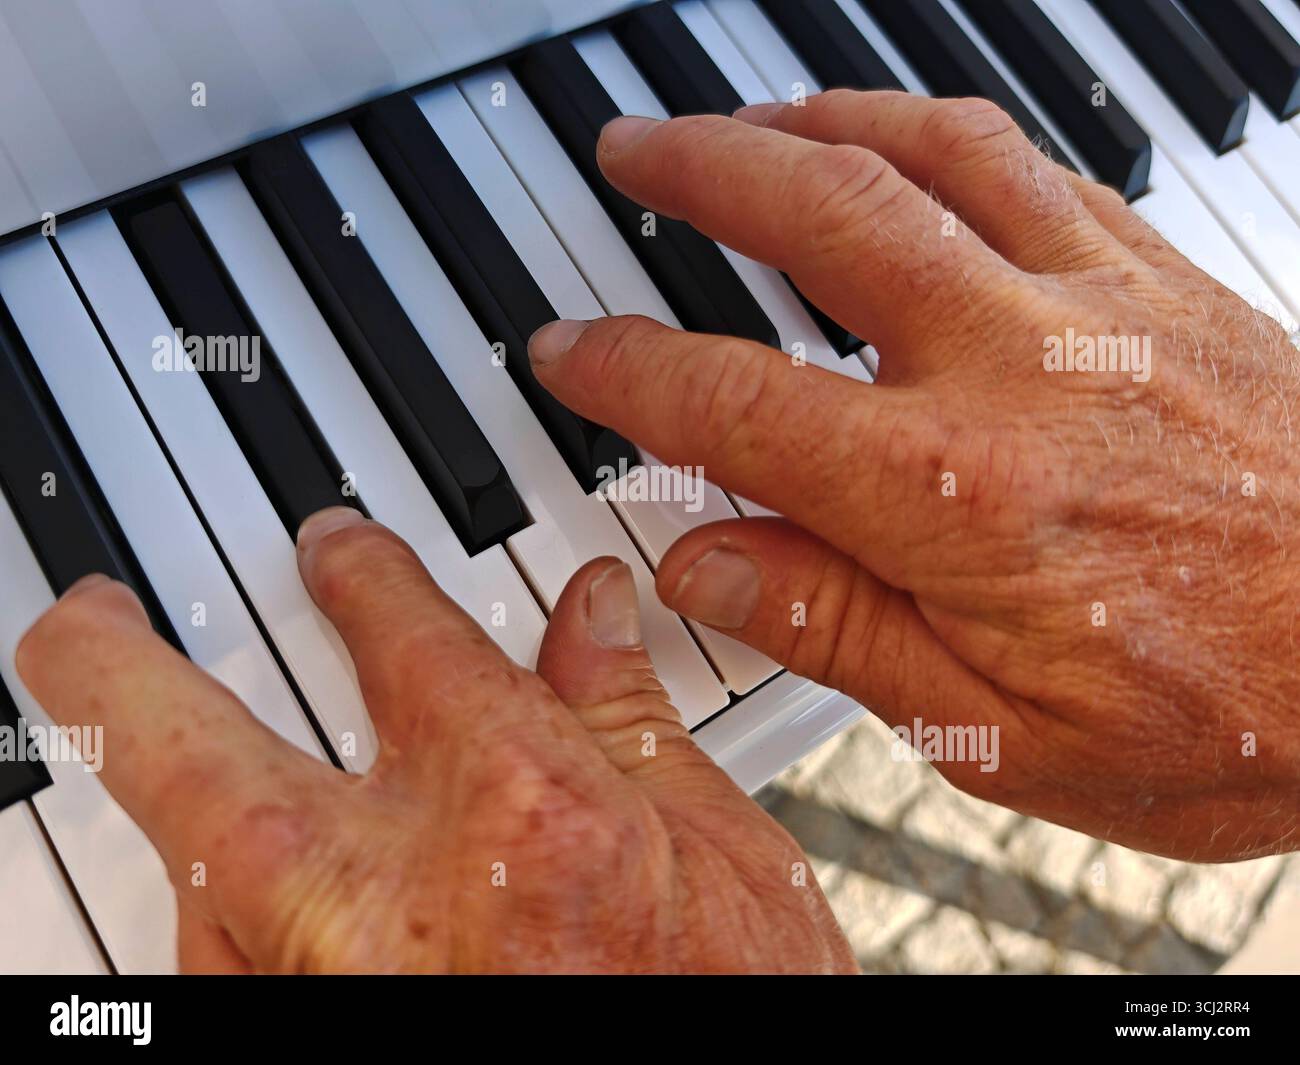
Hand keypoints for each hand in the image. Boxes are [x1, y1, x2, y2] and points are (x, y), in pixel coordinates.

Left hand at [16, 511, 853, 972]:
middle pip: (183, 744)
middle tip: (97, 623)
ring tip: (210, 773)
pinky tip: (279, 912)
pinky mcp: (309, 1049)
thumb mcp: (725, 858)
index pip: (395, 632)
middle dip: (112, 659)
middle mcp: (387, 903)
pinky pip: (225, 976)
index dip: (362, 571)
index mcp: (519, 809)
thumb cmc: (733, 1020)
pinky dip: (237, 926)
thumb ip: (632, 722)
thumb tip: (594, 614)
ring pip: (188, 883)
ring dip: (192, 815)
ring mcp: (327, 995)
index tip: (344, 557)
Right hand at [528, 91, 1299, 861]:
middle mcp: (1017, 370)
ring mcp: (1096, 307)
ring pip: (924, 155)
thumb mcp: (1002, 736)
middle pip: (818, 219)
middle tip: (630, 153)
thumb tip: (703, 564)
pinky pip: (1032, 162)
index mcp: (954, 498)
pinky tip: (899, 140)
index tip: (572, 351)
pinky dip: (939, 130)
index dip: (627, 368)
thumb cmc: (1238, 718)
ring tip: (742, 122)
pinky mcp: (1162, 284)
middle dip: (699, 172)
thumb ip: (837, 630)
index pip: (734, 401)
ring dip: (812, 121)